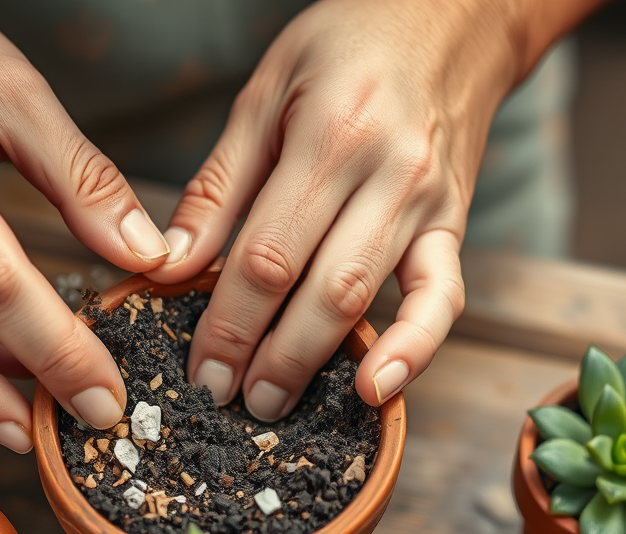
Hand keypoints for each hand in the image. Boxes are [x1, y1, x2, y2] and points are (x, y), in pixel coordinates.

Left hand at [146, 0, 582, 419]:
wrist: (452, 17)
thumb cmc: (348, 44)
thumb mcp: (266, 91)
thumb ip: (219, 184)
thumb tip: (170, 265)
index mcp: (331, 134)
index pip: (268, 252)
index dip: (229, 320)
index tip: (199, 367)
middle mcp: (387, 172)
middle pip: (318, 287)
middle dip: (266, 356)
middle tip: (225, 401)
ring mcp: (429, 202)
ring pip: (369, 297)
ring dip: (317, 362)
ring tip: (272, 403)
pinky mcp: (455, 223)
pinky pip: (444, 297)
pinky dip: (417, 349)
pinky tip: (379, 388)